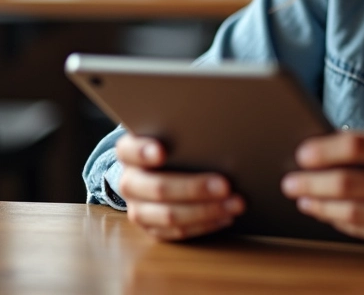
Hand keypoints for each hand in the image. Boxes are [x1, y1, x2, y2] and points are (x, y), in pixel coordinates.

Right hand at [115, 133, 244, 240]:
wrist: (155, 168)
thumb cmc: (172, 142)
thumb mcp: (171, 131)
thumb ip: (182, 131)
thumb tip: (215, 131)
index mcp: (128, 153)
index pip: (129, 150)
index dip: (143, 152)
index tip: (162, 151)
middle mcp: (129, 182)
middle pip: (158, 188)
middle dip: (194, 188)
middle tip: (226, 185)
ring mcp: (138, 208)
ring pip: (169, 216)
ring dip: (206, 211)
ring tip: (235, 203)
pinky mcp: (151, 228)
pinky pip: (178, 232)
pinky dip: (205, 225)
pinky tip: (226, 216)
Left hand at [280, 127, 363, 254]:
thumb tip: (318, 152)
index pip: (354, 145)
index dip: (322, 150)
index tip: (300, 153)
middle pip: (345, 184)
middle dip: (309, 183)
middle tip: (289, 181)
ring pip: (347, 213)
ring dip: (317, 205)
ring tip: (303, 197)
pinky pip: (359, 231)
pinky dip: (338, 220)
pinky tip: (327, 210)